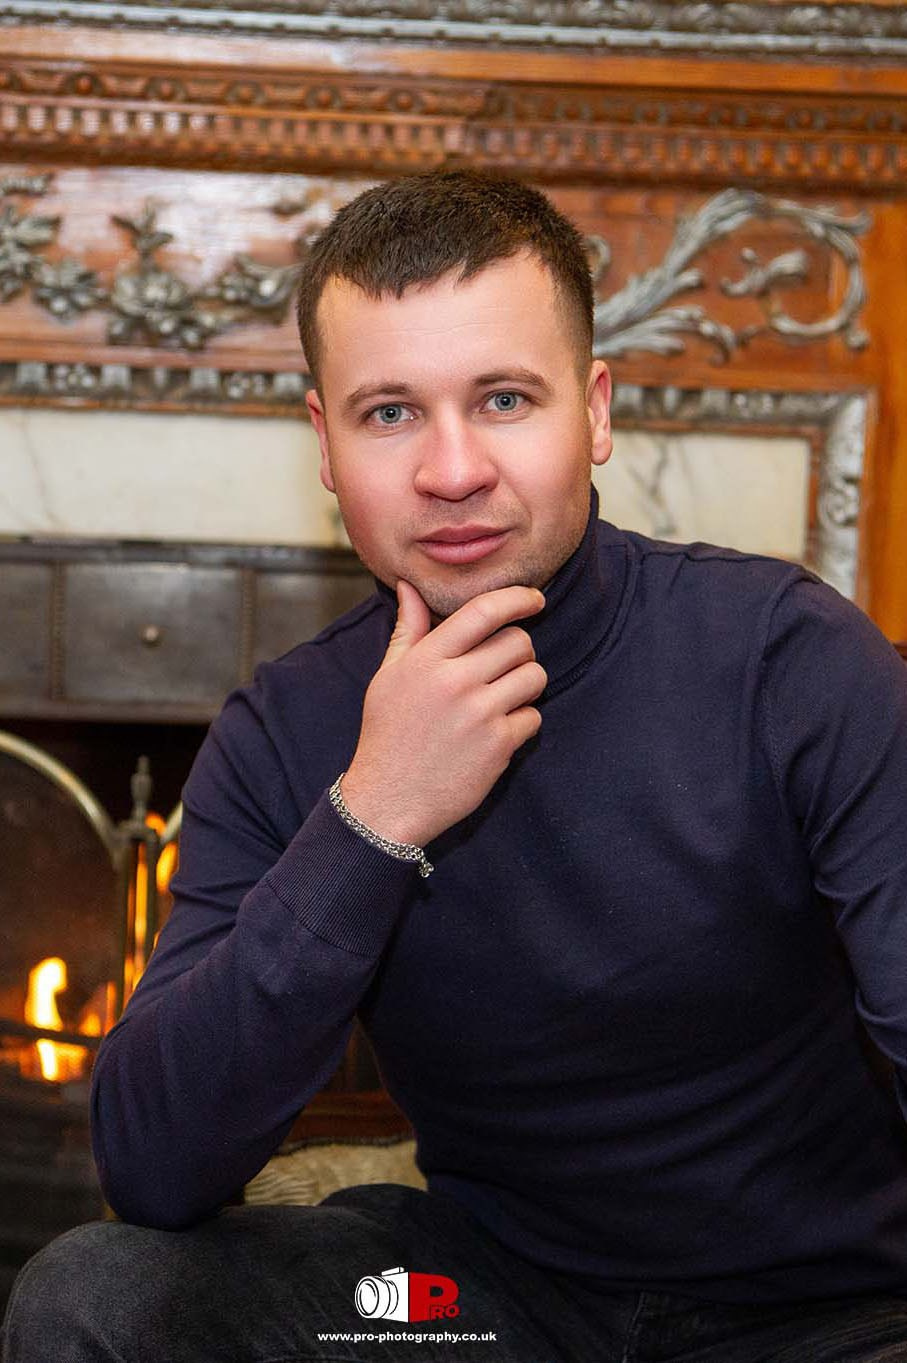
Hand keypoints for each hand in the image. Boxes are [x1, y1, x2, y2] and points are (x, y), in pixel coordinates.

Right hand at [340, 579, 546, 847]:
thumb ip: (407, 630)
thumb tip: (410, 587)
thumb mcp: (388, 677)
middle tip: (503, 668)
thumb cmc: (388, 735)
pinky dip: (522, 722)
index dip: (517, 598)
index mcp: (427, 660)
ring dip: (526, 684)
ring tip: (502, 698)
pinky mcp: (499, 745)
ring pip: (534, 676)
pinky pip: (533, 716)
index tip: (534, 599)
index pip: (484, 611)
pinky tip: (497, 733)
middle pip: (518, 642)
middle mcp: (455, 682)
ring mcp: (480, 714)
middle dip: (518, 651)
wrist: (388, 801)